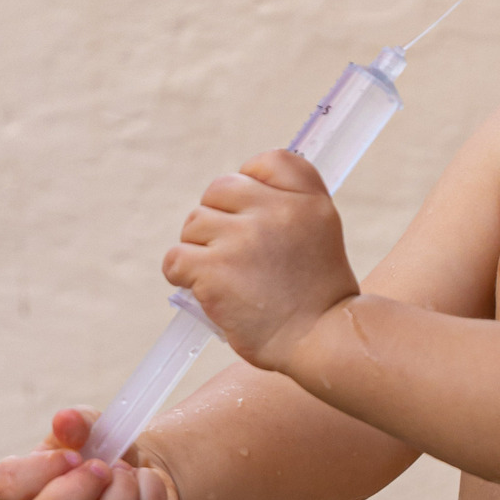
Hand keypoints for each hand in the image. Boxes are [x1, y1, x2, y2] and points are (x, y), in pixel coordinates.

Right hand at [0, 407, 178, 499]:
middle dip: (84, 484)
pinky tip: (145, 485)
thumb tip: (66, 419)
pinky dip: (153, 490)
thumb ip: (79, 423)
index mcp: (28, 493)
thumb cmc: (103, 453)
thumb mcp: (91, 429)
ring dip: (126, 487)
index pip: (10, 486)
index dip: (43, 467)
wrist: (141, 471)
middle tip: (105, 466)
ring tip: (127, 473)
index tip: (74, 453)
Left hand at [162, 148, 360, 370]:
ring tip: (225, 274)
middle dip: (219, 217)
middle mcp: (277, 211)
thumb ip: (291, 200)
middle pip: (221, 188)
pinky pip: (176, 257)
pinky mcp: (214, 270)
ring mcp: (244, 239)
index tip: (256, 213)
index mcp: (307, 199)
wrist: (320, 337)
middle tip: (235, 251)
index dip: (252, 181)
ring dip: (201, 247)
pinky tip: (205, 287)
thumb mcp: (323, 228)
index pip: (268, 161)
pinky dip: (183, 273)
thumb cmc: (318, 291)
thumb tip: (241, 189)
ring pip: (194, 222)